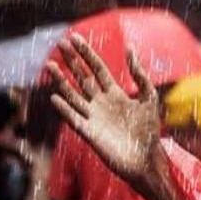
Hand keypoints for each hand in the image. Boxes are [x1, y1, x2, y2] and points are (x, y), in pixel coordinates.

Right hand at [47, 34, 200, 199]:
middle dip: (72, 61)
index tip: (74, 37)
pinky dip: (64, 109)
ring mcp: (93, 117)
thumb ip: (140, 75)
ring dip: (61, 81)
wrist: (147, 161)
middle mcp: (101, 103)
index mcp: (115, 94)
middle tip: (60, 43)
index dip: (86, 54)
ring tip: (50, 65)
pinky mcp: (89, 133)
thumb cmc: (149, 133)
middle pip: (82, 78)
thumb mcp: (149, 99)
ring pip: (73, 95)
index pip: (96, 69)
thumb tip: (130, 48)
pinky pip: (73, 119)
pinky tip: (55, 98)